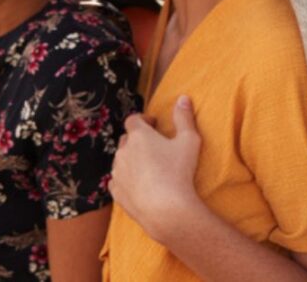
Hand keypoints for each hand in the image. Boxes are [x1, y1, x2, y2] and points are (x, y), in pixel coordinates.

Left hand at [108, 96, 203, 243]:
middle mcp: (123, 151)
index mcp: (139, 135)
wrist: (166, 209)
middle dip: (137, 140)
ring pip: (121, 160)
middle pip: (126, 139)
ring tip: (148, 167)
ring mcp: (117, 172)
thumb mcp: (189, 140)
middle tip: (154, 146)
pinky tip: (140, 184)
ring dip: (131, 159)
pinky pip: (117, 180)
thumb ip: (185, 117)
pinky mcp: (116, 191)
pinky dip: (127, 179)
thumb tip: (183, 98)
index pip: (133, 120)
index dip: (143, 120)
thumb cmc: (179, 171)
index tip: (154, 125)